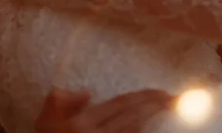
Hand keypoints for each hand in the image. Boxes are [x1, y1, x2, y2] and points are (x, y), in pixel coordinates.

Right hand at [34, 89, 173, 132]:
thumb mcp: (45, 123)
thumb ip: (61, 102)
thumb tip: (88, 93)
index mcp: (82, 124)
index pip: (121, 104)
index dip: (144, 96)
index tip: (163, 92)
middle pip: (134, 116)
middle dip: (157, 105)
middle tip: (176, 98)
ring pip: (136, 131)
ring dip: (154, 119)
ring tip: (171, 109)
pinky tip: (153, 129)